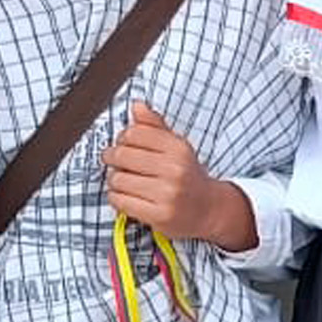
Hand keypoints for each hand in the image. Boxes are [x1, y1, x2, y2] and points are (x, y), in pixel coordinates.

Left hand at [102, 102, 253, 247]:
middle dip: (113, 157)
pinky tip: (125, 195)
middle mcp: (174, 170)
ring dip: (114, 180)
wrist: (208, 210)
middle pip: (123, 154)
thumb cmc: (188, 176)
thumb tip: (137, 106)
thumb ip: (155, 126)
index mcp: (179, 148)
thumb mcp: (177, 147)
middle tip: (114, 161)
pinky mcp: (158, 215)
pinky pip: (120, 200)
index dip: (122, 137)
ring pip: (118, 179)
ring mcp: (167, 194)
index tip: (122, 143)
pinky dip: (116, 197)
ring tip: (123, 181)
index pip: (135, 133)